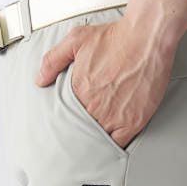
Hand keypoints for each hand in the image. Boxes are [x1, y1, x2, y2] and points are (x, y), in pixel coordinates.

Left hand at [36, 17, 175, 148]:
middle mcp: (95, 107)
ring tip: (92, 145)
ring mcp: (114, 117)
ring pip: (99, 140)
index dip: (66, 123)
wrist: (146, 39)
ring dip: (95, 143)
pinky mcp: (133, 122)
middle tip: (77, 140)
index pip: (66, 118)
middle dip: (79, 135)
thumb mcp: (76, 40)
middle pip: (81, 131)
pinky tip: (110, 145)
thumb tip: (40, 80)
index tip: (66, 126)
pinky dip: (114, 147)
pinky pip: (119, 144)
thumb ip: (53, 60)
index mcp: (79, 91)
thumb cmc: (115, 38)